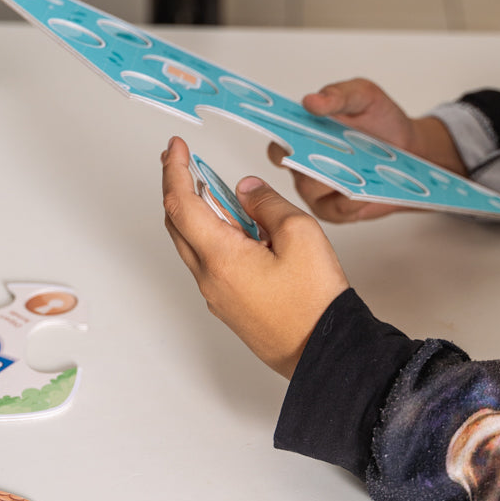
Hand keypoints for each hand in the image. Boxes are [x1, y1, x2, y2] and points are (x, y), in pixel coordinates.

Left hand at [162, 136, 348, 377]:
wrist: (324, 353)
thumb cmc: (315, 300)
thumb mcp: (300, 234)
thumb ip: (267, 203)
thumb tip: (244, 190)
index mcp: (220, 256)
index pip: (181, 203)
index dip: (174, 170)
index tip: (175, 147)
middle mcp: (209, 278)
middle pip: (177, 224)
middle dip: (178, 187)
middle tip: (184, 161)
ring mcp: (217, 296)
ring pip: (192, 245)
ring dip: (197, 213)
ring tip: (217, 190)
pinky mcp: (229, 307)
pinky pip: (209, 263)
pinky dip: (212, 236)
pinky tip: (238, 228)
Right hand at [266, 78, 465, 222]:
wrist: (412, 150)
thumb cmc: (381, 121)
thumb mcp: (364, 96)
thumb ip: (339, 95)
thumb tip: (311, 101)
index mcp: (302, 136)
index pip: (277, 144)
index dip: (275, 141)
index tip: (282, 138)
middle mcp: (303, 166)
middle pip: (291, 167)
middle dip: (306, 159)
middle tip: (324, 152)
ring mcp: (317, 191)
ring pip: (311, 189)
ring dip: (330, 178)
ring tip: (353, 168)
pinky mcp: (336, 211)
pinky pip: (335, 208)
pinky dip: (349, 198)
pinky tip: (364, 189)